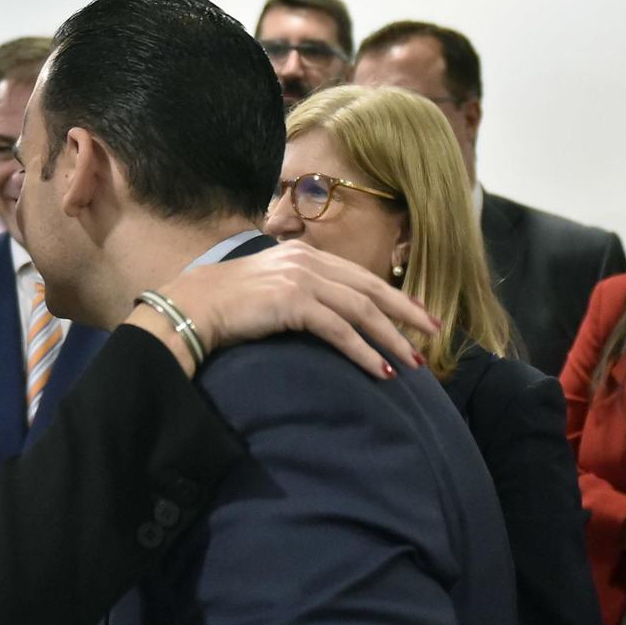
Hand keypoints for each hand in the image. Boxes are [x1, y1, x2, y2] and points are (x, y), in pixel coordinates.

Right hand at [127, 239, 442, 380]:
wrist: (191, 306)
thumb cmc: (222, 304)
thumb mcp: (267, 287)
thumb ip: (296, 291)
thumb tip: (321, 313)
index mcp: (303, 255)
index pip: (359, 276)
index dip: (393, 296)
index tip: (418, 315)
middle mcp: (307, 261)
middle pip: (370, 288)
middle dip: (406, 313)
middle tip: (434, 333)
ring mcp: (301, 279)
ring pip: (361, 309)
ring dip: (391, 338)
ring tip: (412, 362)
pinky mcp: (293, 302)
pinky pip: (340, 329)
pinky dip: (363, 351)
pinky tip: (379, 370)